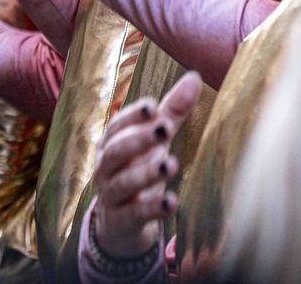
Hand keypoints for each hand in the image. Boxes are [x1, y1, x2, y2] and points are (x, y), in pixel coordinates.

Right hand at [92, 72, 202, 260]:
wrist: (121, 222)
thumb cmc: (139, 168)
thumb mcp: (155, 141)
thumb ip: (172, 111)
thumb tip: (194, 77)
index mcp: (112, 143)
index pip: (117, 125)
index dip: (133, 116)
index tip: (153, 107)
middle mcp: (106, 167)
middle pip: (116, 151)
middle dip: (139, 139)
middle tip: (165, 128)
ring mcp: (111, 195)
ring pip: (122, 183)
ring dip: (146, 173)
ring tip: (171, 165)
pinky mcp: (121, 221)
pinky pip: (133, 215)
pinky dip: (151, 208)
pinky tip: (172, 202)